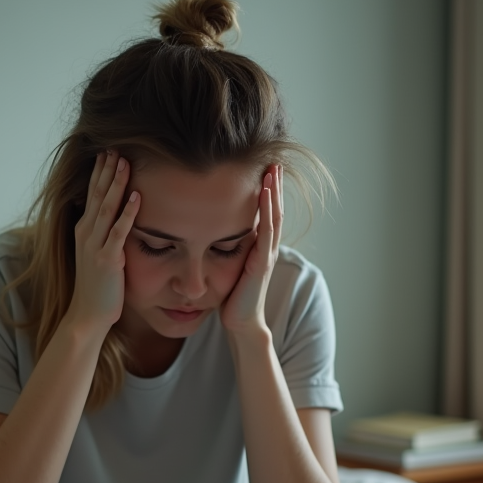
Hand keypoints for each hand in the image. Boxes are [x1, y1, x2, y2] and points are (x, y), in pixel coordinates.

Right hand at [68, 150, 140, 333]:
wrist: (87, 314)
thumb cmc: (98, 286)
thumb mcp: (97, 253)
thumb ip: (104, 234)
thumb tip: (117, 216)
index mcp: (84, 229)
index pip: (92, 193)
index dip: (100, 171)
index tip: (110, 150)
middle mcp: (85, 233)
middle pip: (97, 193)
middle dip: (107, 169)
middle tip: (116, 144)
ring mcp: (94, 245)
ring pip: (106, 207)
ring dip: (116, 183)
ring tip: (126, 161)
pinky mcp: (107, 259)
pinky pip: (118, 231)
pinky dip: (128, 213)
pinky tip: (137, 196)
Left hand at [220, 164, 282, 335]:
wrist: (240, 323)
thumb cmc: (231, 297)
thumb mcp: (227, 265)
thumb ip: (225, 246)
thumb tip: (208, 228)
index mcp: (258, 246)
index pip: (265, 212)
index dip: (266, 191)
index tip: (263, 168)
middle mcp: (266, 247)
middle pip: (274, 209)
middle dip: (274, 185)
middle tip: (273, 160)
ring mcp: (266, 254)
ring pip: (274, 216)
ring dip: (274, 192)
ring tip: (273, 170)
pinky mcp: (262, 263)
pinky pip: (267, 232)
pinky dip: (267, 210)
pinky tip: (265, 193)